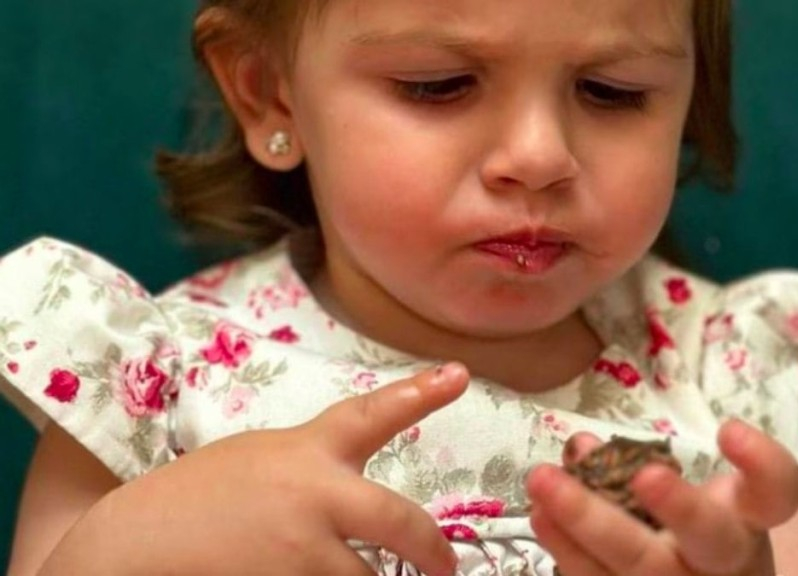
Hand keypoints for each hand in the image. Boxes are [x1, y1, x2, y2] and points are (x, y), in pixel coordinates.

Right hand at [41, 363, 469, 575]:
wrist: (134, 546)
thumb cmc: (198, 497)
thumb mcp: (261, 459)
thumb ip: (316, 467)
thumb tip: (360, 496)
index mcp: (309, 451)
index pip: (373, 413)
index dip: (421, 394)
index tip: (459, 375)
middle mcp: (317, 497)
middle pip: (405, 524)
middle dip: (434, 550)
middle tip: (447, 566)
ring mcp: (305, 553)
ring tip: (335, 572)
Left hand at [526, 419, 797, 575]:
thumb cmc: (686, 530)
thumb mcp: (681, 493)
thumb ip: (637, 463)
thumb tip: (579, 447)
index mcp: (747, 519)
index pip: (777, 493)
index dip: (762, 463)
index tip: (728, 429)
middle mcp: (723, 560)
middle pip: (710, 538)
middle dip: (678, 506)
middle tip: (645, 474)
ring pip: (642, 569)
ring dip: (587, 523)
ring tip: (543, 484)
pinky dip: (567, 552)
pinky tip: (541, 519)